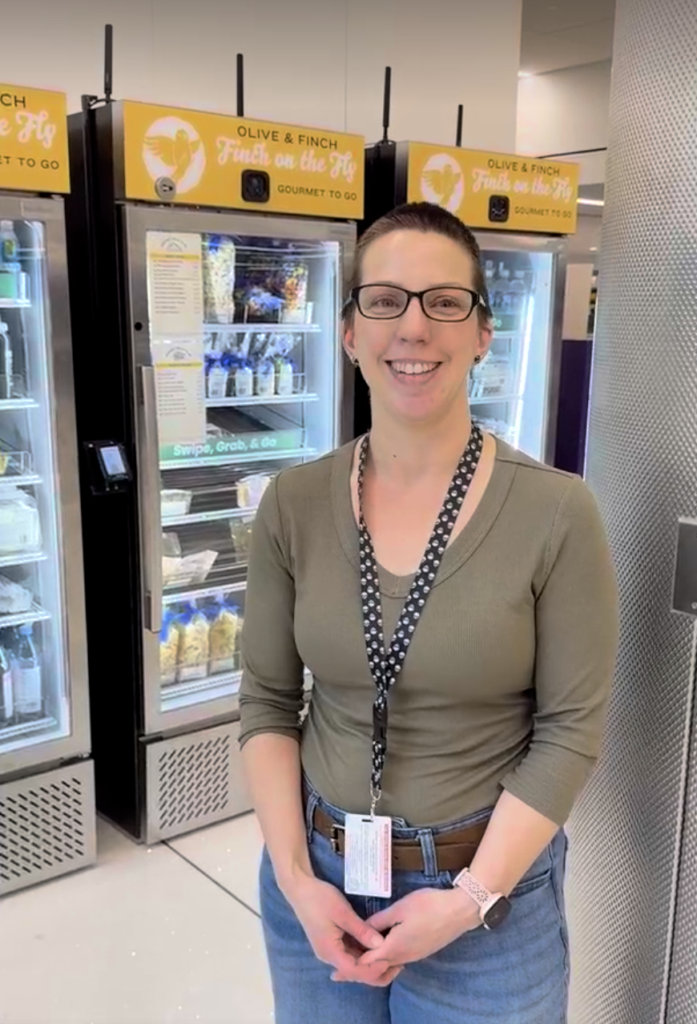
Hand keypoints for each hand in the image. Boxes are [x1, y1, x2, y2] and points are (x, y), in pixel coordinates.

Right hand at [284, 872, 397, 985]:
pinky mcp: (331, 942)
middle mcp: (329, 956)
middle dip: (375, 970)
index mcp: (330, 951)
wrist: (300, 888)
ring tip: (392, 957)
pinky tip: (376, 948)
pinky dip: (363, 953)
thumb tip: (381, 945)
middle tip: (397, 964)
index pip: (354, 970)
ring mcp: (329, 950)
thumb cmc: (319, 899)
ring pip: (352, 963)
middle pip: (354, 971)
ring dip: (370, 962)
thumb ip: (361, 930)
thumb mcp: (342, 912)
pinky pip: (349, 953)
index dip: (373, 969)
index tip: (390, 961)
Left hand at [333, 887, 480, 980]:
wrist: (460, 911)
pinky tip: (381, 950)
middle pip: (376, 970)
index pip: (367, 964)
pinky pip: (398, 961)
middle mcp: (403, 956)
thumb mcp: (400, 908)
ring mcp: (414, 955)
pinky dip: (385, 960)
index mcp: (395, 947)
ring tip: (358, 959)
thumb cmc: (429, 906)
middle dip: (359, 970)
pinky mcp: (421, 951)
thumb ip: (380, 920)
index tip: (335, 970)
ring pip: (388, 966)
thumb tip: (363, 929)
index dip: (351, 966)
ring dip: (373, 965)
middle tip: (342, 969)